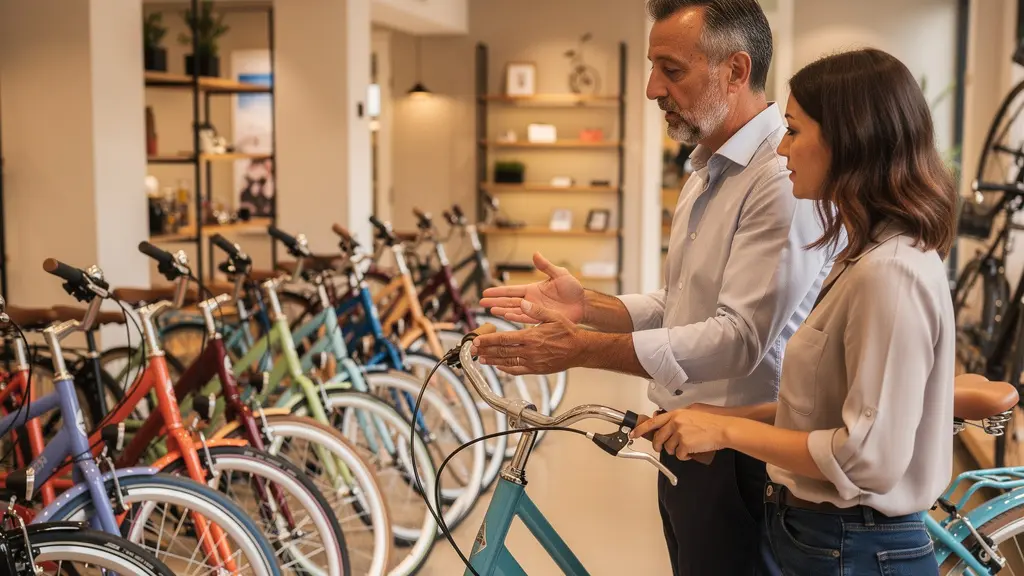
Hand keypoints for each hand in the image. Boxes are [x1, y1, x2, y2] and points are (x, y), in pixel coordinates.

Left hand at [470, 300, 585, 374]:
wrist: (579, 350)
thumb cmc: (568, 332)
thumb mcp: (553, 316)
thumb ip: (536, 310)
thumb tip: (523, 302)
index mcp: (531, 337)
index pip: (503, 339)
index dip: (488, 341)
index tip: (477, 341)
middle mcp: (529, 351)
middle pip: (501, 352)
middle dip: (485, 351)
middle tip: (472, 351)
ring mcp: (532, 362)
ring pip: (507, 362)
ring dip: (492, 361)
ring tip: (481, 359)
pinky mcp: (536, 369)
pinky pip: (518, 370)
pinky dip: (506, 369)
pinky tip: (499, 367)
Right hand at [480, 252, 584, 323]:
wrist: (583, 303)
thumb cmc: (572, 289)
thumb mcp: (559, 274)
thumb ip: (546, 266)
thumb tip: (535, 254)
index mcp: (533, 289)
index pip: (512, 290)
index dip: (499, 291)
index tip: (486, 291)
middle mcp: (531, 301)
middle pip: (509, 301)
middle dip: (495, 301)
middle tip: (481, 302)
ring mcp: (535, 310)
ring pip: (515, 310)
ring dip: (503, 310)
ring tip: (491, 310)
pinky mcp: (542, 318)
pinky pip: (527, 319)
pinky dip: (517, 317)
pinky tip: (507, 316)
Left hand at [630, 409, 729, 460]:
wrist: (723, 428)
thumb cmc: (711, 421)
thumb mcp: (691, 412)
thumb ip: (677, 417)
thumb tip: (667, 424)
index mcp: (675, 414)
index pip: (652, 422)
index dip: (641, 429)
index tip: (634, 434)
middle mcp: (674, 423)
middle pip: (658, 438)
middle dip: (657, 446)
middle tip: (660, 448)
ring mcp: (679, 434)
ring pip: (668, 448)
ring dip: (676, 450)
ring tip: (687, 445)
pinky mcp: (685, 445)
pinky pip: (679, 455)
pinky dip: (685, 456)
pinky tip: (692, 450)